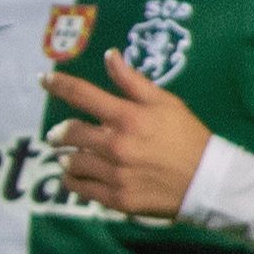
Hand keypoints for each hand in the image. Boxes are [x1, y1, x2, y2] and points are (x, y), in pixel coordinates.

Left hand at [44, 56, 213, 219]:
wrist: (209, 181)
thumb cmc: (186, 137)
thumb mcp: (166, 103)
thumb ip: (133, 81)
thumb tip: (109, 55)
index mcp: (129, 117)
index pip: (82, 95)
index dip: (58, 84)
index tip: (44, 80)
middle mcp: (117, 145)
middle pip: (68, 133)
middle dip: (59, 132)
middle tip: (59, 134)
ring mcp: (115, 174)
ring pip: (70, 162)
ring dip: (66, 157)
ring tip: (71, 156)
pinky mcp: (116, 198)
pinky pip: (78, 188)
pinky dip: (72, 179)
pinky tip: (76, 175)